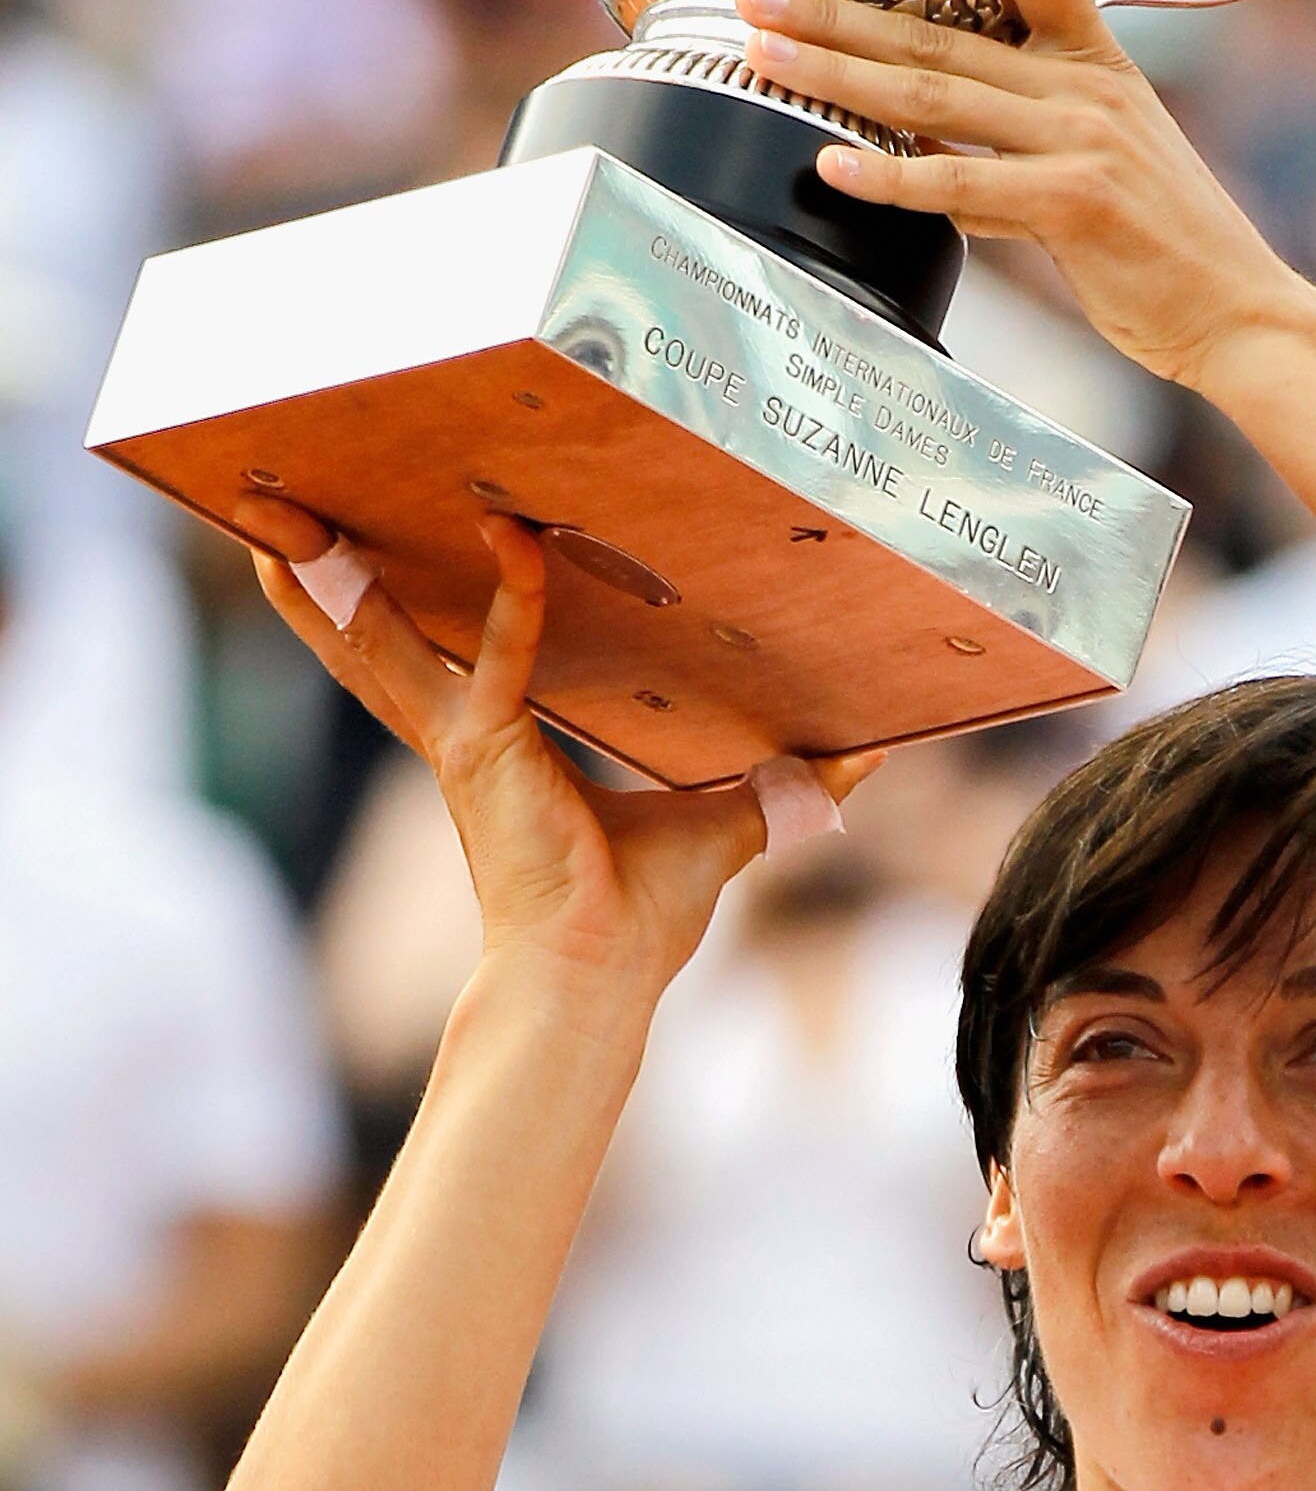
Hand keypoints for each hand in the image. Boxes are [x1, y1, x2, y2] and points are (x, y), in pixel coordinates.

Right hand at [238, 500, 876, 1003]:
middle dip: (320, 580)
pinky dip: (514, 599)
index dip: (429, 594)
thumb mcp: (727, 821)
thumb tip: (868, 753)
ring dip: (334, 585)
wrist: (601, 979)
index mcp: (495, 748)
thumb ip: (789, 780)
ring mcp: (466, 744)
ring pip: (384, 646)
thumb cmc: (640, 915)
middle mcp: (464, 737)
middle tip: (273, 511)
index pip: (448, 653)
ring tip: (279, 520)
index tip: (427, 529)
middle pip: (374, 641)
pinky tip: (514, 539)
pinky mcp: (490, 754)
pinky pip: (503, 659)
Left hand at [735, 0, 1309, 398]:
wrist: (1237, 313)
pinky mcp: (1072, 202)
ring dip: (836, 72)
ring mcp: (1079, 140)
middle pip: (939, 36)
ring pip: (933, 97)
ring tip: (766, 54)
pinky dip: (889, 178)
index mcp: (1097, 66)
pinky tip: (832, 163)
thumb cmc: (1163, 248)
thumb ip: (1017, 155)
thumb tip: (940, 167)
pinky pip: (959, 184)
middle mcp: (1086, 88)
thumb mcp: (1098, 170)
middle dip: (839, 10)